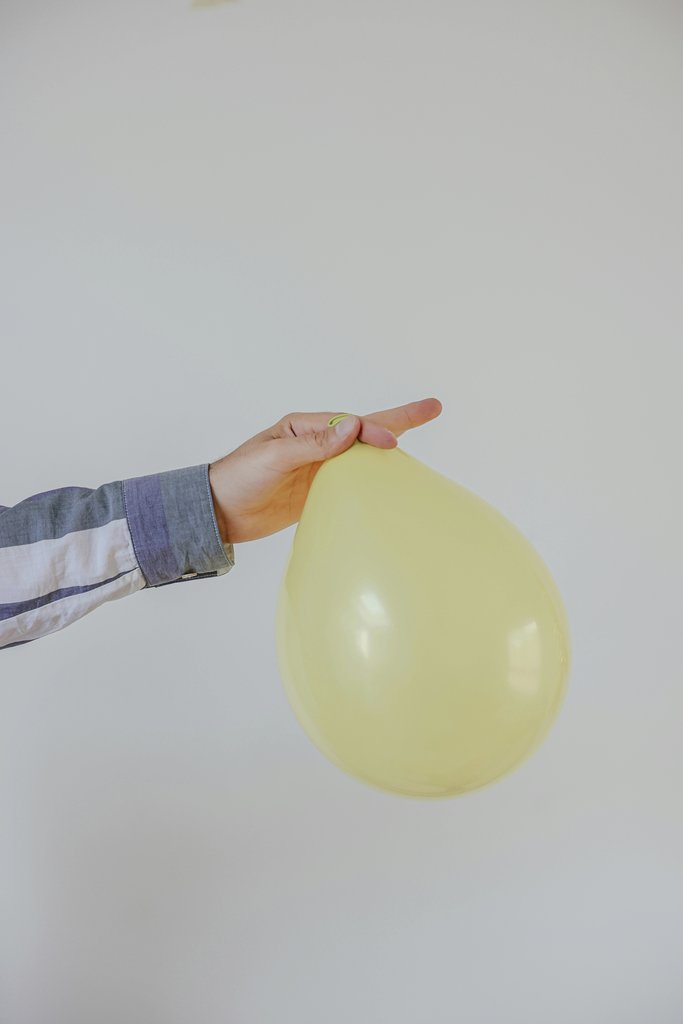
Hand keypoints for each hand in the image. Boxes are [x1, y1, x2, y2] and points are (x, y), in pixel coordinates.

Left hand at [208, 397, 442, 543]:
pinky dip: (374, 482)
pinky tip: (392, 483)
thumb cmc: (240, 477)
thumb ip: (312, 445)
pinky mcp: (319, 493)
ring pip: (363, 458)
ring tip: (421, 440)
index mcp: (305, 427)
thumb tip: (352, 427)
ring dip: (389, 450)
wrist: (220, 512)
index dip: (374, 430)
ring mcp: (320, 468)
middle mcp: (317, 444)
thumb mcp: (274, 457)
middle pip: (365, 431)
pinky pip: (353, 485)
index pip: (350, 424)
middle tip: (433, 407)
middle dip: (399, 420)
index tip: (392, 443)